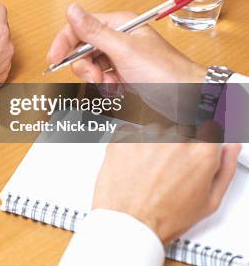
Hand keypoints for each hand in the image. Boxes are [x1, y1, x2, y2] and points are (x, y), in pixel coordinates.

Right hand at [47, 4, 204, 83]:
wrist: (189, 98)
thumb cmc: (166, 71)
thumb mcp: (124, 49)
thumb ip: (94, 31)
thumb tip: (72, 9)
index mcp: (118, 24)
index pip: (80, 27)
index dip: (64, 42)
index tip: (54, 59)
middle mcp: (118, 38)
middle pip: (82, 49)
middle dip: (84, 66)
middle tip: (95, 76)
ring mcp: (120, 57)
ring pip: (90, 66)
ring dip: (96, 79)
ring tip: (111, 85)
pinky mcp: (123, 74)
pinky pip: (101, 79)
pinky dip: (106, 87)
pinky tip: (119, 90)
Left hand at [93, 143, 240, 242]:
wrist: (130, 224)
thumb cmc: (167, 217)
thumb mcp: (209, 201)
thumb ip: (224, 168)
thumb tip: (229, 147)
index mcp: (201, 152)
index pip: (208, 129)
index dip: (200, 142)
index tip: (191, 151)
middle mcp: (176, 139)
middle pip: (180, 131)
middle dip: (175, 146)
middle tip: (166, 170)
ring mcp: (148, 136)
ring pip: (154, 131)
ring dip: (151, 145)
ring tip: (148, 171)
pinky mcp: (124, 136)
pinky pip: (130, 133)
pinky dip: (131, 146)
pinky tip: (133, 165)